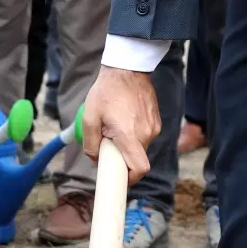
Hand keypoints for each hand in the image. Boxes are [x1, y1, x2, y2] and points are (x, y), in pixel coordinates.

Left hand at [82, 65, 160, 181]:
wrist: (127, 68)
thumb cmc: (107, 91)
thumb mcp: (90, 117)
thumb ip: (90, 142)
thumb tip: (95, 159)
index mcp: (129, 135)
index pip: (139, 168)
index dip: (130, 179)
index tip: (120, 179)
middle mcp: (146, 134)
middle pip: (137, 159)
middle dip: (123, 158)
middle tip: (109, 146)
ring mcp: (154, 127)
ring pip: (141, 148)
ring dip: (128, 145)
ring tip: (116, 127)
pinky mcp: (157, 121)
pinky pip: (145, 136)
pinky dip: (135, 135)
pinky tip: (125, 120)